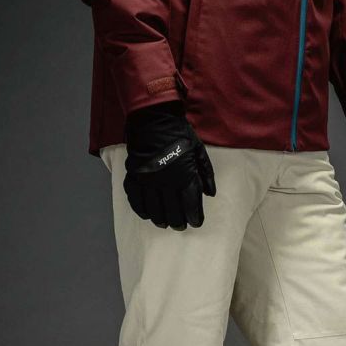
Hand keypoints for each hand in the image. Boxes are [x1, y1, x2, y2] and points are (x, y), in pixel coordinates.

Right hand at [124, 101, 216, 229]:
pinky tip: (148, 215)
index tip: (196, 223)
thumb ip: (206, 174)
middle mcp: (167, 182)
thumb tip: (210, 194)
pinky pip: (136, 200)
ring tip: (165, 224)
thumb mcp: (199, 151)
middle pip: (173, 211)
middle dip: (178, 222)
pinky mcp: (135, 177)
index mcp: (185, 176)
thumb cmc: (180, 135)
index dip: (194, 217)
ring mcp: (149, 181)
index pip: (191, 205)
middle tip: (180, 226)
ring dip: (161, 220)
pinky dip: (142, 210)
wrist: (154, 119)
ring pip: (155, 209)